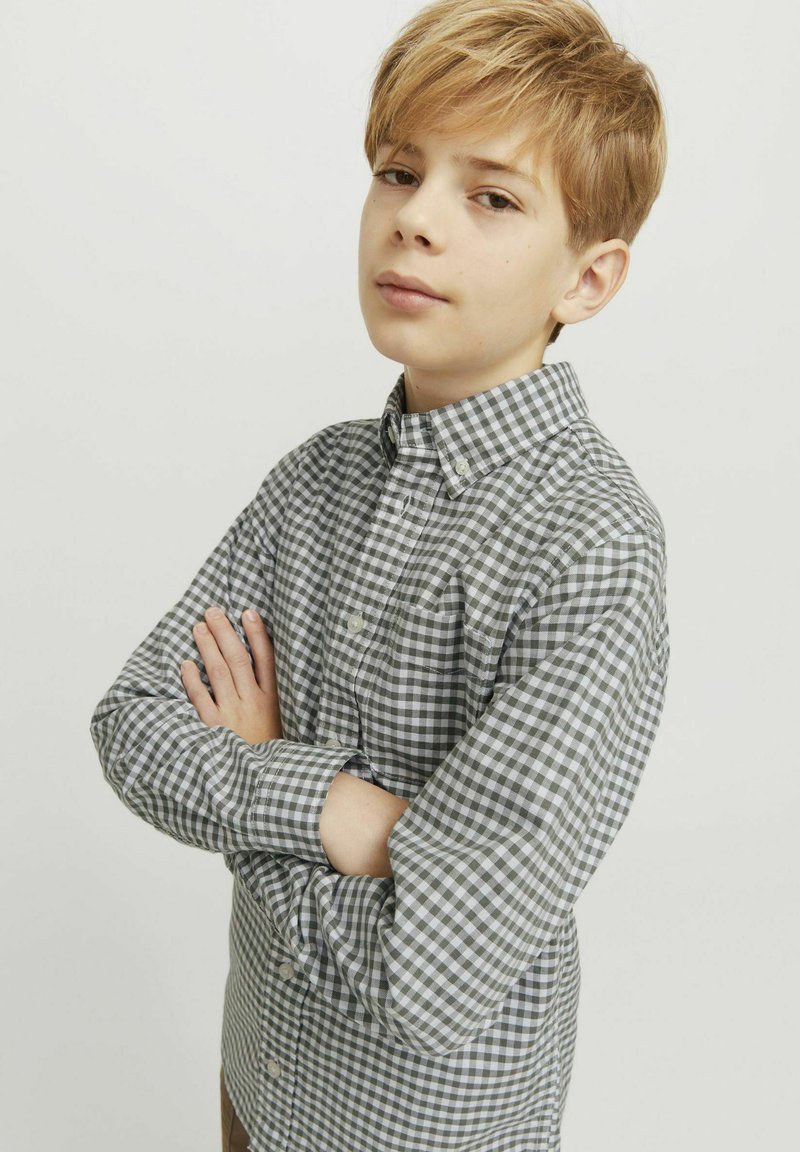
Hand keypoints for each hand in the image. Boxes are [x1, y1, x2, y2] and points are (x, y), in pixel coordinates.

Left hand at [180, 606, 282, 743]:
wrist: (262, 784)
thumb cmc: (270, 751)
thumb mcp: (282, 722)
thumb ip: (274, 696)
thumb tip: (264, 667)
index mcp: (273, 700)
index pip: (266, 658)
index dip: (257, 634)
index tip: (248, 612)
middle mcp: (253, 703)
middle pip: (238, 659)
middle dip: (224, 632)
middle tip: (212, 611)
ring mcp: (233, 714)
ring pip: (218, 672)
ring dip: (207, 647)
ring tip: (198, 627)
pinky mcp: (214, 728)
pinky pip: (200, 699)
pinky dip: (192, 680)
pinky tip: (185, 665)